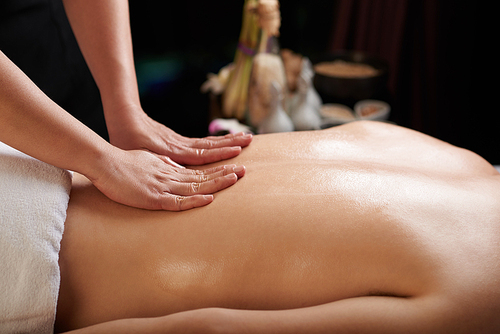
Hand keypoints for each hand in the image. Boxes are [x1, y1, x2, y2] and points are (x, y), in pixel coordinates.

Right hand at [89, 148, 245, 210]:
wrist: (105, 163)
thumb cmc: (124, 162)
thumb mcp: (149, 161)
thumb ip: (164, 165)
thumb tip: (176, 167)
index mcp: (171, 170)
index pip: (199, 172)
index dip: (218, 171)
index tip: (234, 169)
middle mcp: (171, 177)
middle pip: (203, 177)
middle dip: (224, 175)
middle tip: (245, 170)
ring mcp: (164, 186)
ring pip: (195, 186)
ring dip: (216, 183)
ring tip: (235, 178)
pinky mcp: (153, 197)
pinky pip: (177, 201)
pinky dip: (194, 200)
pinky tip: (209, 198)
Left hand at [107, 108, 252, 165]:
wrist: (125, 117)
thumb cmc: (126, 139)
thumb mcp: (137, 154)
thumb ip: (155, 162)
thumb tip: (173, 170)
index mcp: (172, 151)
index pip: (201, 154)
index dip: (220, 153)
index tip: (237, 152)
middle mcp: (181, 145)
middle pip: (211, 145)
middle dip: (231, 143)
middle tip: (251, 141)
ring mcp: (181, 141)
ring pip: (209, 141)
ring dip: (228, 140)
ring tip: (247, 138)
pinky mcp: (179, 139)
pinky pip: (202, 141)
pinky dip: (217, 141)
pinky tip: (226, 142)